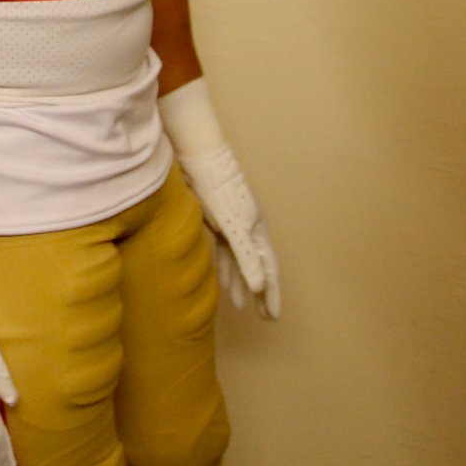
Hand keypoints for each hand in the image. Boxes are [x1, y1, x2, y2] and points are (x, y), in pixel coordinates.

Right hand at [159, 78, 279, 319]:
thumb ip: (206, 224)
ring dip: (262, 290)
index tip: (259, 305)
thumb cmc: (195, 173)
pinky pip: (245, 252)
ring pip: (257, 263)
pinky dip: (251, 271)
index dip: (258, 281)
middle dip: (266, 293)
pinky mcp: (234, 219)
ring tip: (264, 313)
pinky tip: (256, 289)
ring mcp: (243, 222)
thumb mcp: (201, 207)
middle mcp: (248, 223)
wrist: (195, 149)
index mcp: (243, 221)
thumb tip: (202, 240)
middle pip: (262, 265)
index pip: (254, 257)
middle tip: (270, 316)